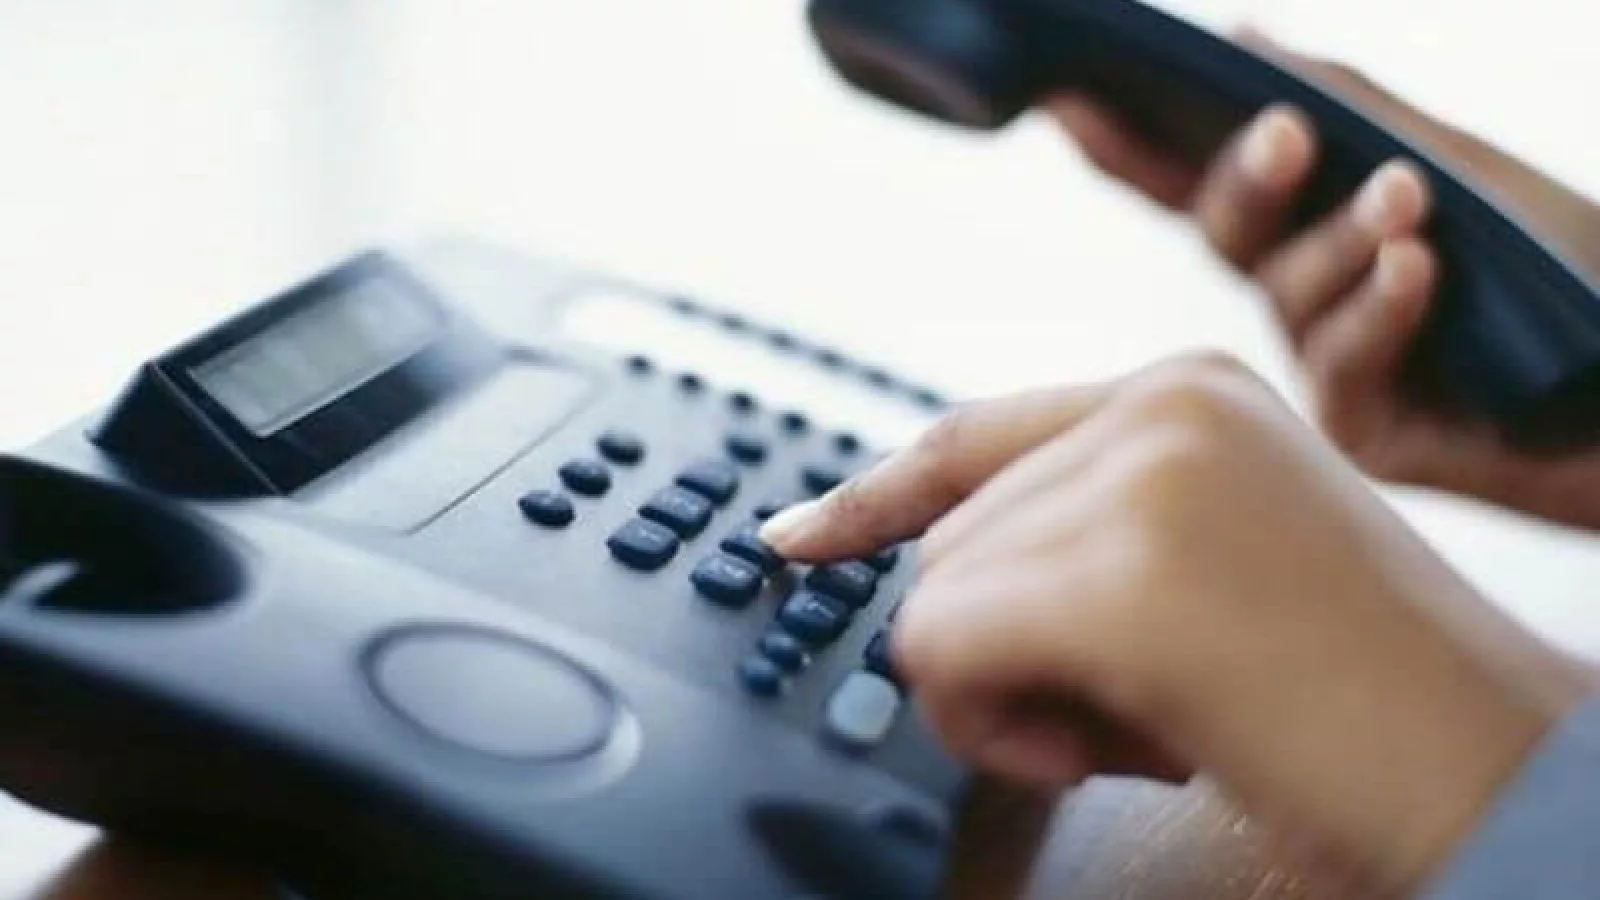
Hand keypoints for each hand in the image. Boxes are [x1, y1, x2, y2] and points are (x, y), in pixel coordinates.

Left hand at [759, 353, 1592, 894]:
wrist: (1504, 766)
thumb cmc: (1369, 693)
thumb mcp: (1227, 560)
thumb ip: (1095, 529)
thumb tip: (946, 566)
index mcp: (1188, 391)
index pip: (974, 436)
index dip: (875, 492)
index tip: (803, 536)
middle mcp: (1157, 408)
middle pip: (949, 539)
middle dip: (1008, 648)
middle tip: (1135, 708)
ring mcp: (1140, 479)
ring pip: (934, 597)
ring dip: (1015, 696)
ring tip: (1154, 722)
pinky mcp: (1119, 573)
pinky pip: (939, 650)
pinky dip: (999, 728)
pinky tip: (1118, 746)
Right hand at [1050, 30, 1599, 527]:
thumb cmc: (1568, 260)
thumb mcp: (1459, 160)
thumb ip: (1352, 102)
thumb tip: (1244, 36)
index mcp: (1311, 222)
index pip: (1197, 178)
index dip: (1129, 143)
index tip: (1071, 96)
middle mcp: (1304, 289)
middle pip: (1226, 231)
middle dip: (1246, 181)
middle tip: (1287, 136)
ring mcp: (1326, 362)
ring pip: (1287, 291)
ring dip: (1342, 237)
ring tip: (1407, 197)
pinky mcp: (1359, 429)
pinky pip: (1342, 360)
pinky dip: (1377, 305)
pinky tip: (1416, 267)